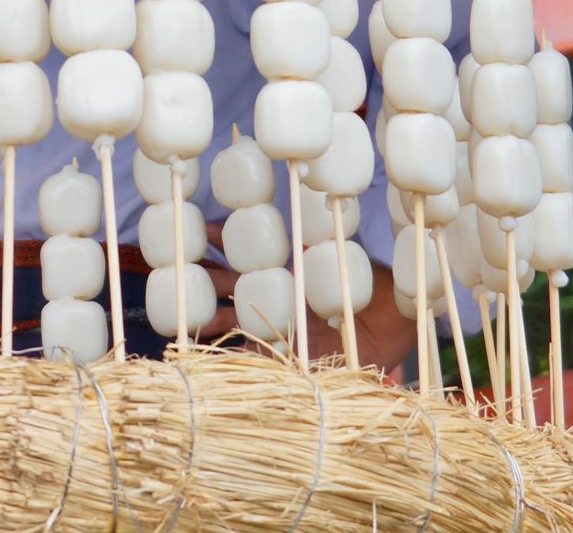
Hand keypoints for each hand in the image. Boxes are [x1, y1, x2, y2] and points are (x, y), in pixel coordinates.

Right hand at [192, 223, 414, 370]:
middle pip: (231, 289)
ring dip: (211, 318)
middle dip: (203, 281)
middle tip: (176, 273)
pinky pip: (256, 355)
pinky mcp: (291, 355)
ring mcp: (283, 328)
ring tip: (187, 318)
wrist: (396, 327)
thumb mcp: (344, 261)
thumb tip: (305, 216)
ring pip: (236, 321)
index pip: (247, 256)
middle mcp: (280, 300)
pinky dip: (236, 355)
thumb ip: (321, 248)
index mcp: (288, 275)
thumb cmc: (374, 290)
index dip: (223, 243)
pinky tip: (214, 355)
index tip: (199, 228)